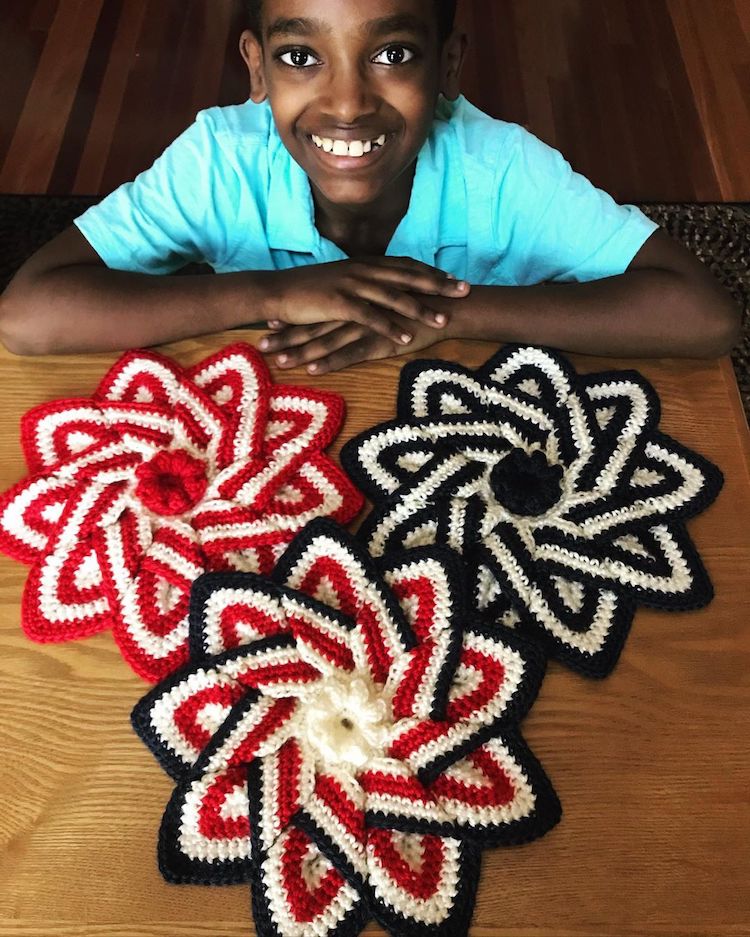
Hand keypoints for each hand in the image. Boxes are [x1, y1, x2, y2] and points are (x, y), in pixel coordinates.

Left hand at [259, 317, 448, 373]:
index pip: (318, 313)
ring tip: (278, 361)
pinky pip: (350, 354)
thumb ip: (370, 312)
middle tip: (260, 345)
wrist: (448, 308)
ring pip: (326, 340)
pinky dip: (330, 361)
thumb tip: (355, 320)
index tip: (269, 326)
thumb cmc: (421, 308)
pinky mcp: (379, 342)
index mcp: (356, 304)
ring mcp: (365, 328)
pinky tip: (312, 369)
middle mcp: (355, 314)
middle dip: (287, 337)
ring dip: (300, 351)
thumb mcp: (389, 307)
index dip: (294, 320)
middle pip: (314, 326)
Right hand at [262, 257, 469, 344]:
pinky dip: (391, 326)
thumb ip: (361, 282)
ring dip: (421, 309)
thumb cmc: (305, 290)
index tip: (453, 279)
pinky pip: (371, 317)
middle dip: (438, 285)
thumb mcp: (338, 281)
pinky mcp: (339, 303)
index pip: (405, 265)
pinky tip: (407, 337)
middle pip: (408, 276)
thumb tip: (378, 288)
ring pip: (394, 297)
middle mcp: (362, 270)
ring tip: (443, 320)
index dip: (430, 272)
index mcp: (363, 264)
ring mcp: (351, 285)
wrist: (275, 291)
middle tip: (465, 291)